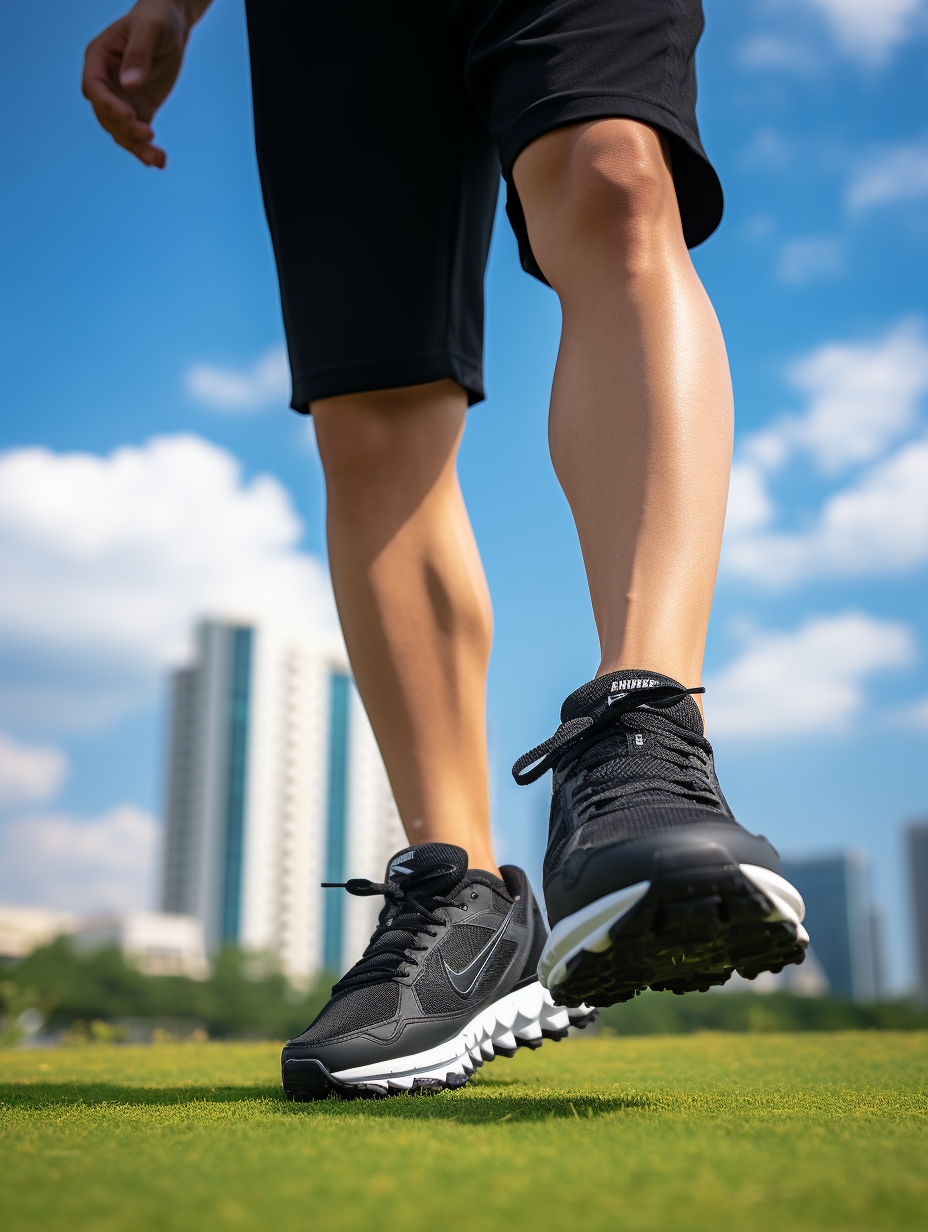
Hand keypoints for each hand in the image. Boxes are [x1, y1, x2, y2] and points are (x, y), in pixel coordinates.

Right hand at [82, 1, 208, 167]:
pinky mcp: (139, 110)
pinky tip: (160, 162)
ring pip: (120, 131)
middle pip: (105, 115)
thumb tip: (129, 85)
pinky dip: (147, 150)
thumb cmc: (157, 20)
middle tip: (149, 133)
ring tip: (157, 158)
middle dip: (124, 128)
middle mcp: (105, 83)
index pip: (94, 88)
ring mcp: (121, 99)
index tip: (130, 115)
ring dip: (136, 147)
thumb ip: (138, 55)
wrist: (170, 26)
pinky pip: (138, 135)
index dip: (108, 105)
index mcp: (98, 59)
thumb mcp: (150, 30)